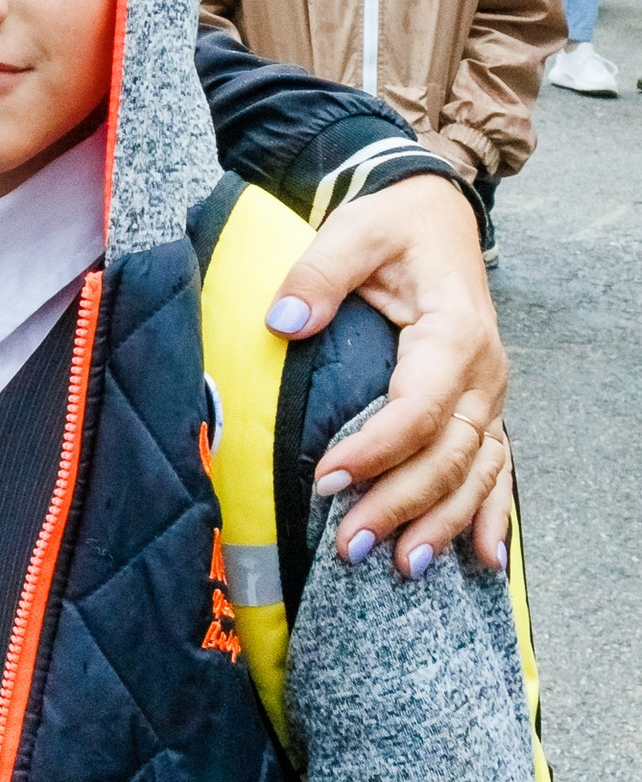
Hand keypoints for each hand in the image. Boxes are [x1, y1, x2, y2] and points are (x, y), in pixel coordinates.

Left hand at [264, 175, 509, 569]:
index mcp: (453, 332)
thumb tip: (284, 320)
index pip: (418, 408)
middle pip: (447, 454)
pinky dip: (490, 515)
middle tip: (348, 543)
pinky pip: (496, 469)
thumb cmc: (393, 225)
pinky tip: (483, 561)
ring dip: (442, 522)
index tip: (327, 478)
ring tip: (403, 567)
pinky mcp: (483, 408)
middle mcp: (482, 373)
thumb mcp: (352, 230)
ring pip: (476, 472)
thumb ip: (318, 273)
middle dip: (400, 504)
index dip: (375, 449)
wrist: (438, 215)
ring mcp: (489, 395)